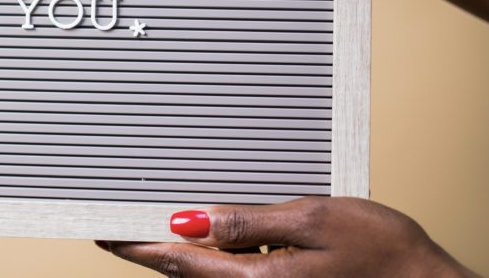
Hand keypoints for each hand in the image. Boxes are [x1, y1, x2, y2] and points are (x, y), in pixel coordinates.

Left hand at [100, 197, 476, 276]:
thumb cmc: (384, 253)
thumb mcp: (314, 219)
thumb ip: (249, 222)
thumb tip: (193, 220)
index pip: (177, 263)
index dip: (136, 248)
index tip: (104, 233)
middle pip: (186, 273)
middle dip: (153, 248)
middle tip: (121, 222)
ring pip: (209, 273)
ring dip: (184, 251)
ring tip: (162, 216)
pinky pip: (235, 272)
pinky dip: (216, 253)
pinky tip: (219, 228)